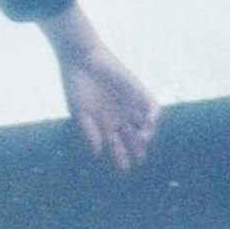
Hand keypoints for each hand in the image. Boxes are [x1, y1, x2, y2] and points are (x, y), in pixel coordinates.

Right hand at [48, 11, 158, 173]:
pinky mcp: (139, 93)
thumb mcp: (79, 112)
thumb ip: (89, 132)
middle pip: (133, 139)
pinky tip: (149, 123)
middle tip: (138, 159)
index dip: (121, 158)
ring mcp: (131, 106)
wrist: (83, 59)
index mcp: (105, 125)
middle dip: (137, 150)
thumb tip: (97, 153)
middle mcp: (120, 118)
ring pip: (144, 126)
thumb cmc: (77, 86)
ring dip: (146, 135)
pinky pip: (152, 108)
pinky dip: (153, 117)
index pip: (117, 146)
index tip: (124, 169)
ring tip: (142, 141)